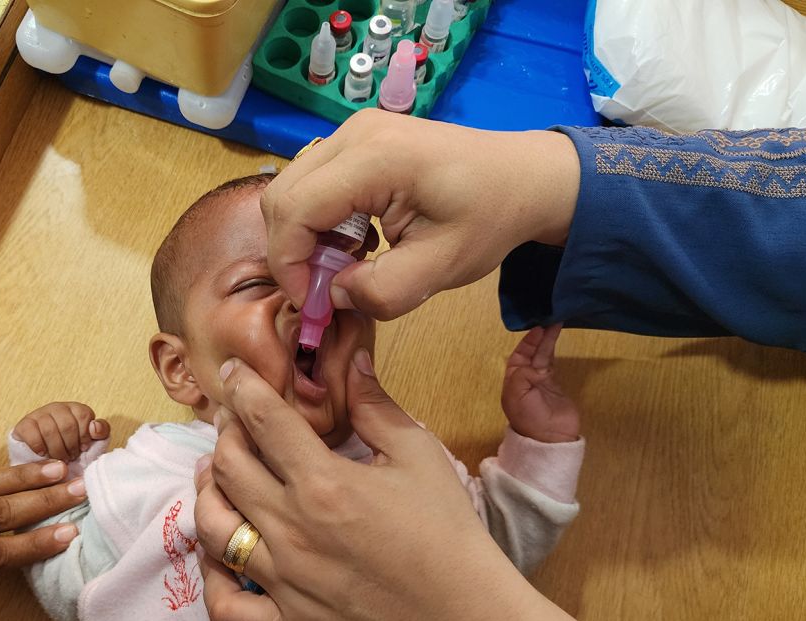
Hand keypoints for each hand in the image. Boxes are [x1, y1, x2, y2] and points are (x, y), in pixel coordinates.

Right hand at [13, 402, 108, 461]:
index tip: (84, 448)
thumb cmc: (72, 450)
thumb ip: (101, 432)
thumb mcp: (92, 442)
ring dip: (56, 449)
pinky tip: (43, 453)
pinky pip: (31, 432)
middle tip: (71, 458)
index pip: (83, 415)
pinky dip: (39, 446)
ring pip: (49, 429)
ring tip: (59, 459)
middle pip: (67, 425)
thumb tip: (94, 427)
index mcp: (76, 409)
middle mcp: (57, 408)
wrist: (46, 461)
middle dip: (71, 446)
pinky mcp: (24, 424)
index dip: (84, 435)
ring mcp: (39, 414)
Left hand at [193, 353, 612, 620]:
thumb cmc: (450, 534)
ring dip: (205, 494)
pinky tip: (217, 555)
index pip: (262, 420)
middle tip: (232, 424)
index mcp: (323, 482)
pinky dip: (210, 577)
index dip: (241, 387)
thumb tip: (352, 361)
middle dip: (224, 434)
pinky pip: (224, 605)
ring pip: (213, 529)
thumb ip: (376, 407)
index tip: (233, 373)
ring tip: (212, 477)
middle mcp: (291, 529)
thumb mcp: (421, 457)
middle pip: (228, 468)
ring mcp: (284, 583)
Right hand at [261, 109, 579, 319]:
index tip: (313, 302)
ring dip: (306, 237)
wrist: (523, 178)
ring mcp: (353, 132)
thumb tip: (333, 295)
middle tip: (327, 288)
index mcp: (376, 158)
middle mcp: (354, 134)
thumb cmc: (490, 217)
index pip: (295, 210)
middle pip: (282, 196)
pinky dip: (320, 221)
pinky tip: (358, 242)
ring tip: (349, 265)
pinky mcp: (357, 141)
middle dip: (293, 251)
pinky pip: (313, 184)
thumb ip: (384, 290)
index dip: (290, 263)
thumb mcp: (443, 267)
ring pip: (292, 190)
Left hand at [501, 325, 579, 442]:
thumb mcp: (517, 396)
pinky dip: (554, 350)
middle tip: (549, 321)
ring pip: (543, 355)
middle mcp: (525, 379)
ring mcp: (541, 381)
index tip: (537, 329)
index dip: (526, 342)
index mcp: (512, 381)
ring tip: (556, 324)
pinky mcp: (555, 384)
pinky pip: (553, 362)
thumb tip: (538, 367)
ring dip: (548, 341)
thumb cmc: (530, 417)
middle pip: (531, 352)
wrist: (551, 438)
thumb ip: (523, 376)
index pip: (517, 356)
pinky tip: (556, 338)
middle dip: (539, 337)